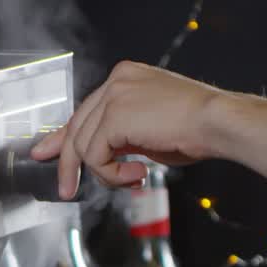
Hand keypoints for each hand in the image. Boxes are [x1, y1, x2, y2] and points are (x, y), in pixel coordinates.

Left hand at [31, 61, 229, 199]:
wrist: (218, 123)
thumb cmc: (195, 129)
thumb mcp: (147, 131)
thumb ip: (120, 137)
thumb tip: (98, 158)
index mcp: (125, 78)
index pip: (84, 111)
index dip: (62, 137)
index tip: (47, 154)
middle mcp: (116, 81)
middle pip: (77, 127)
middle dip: (68, 162)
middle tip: (67, 189)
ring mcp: (114, 95)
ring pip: (83, 145)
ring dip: (103, 174)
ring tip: (129, 180)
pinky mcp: (114, 115)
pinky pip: (95, 155)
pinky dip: (111, 174)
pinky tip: (136, 174)